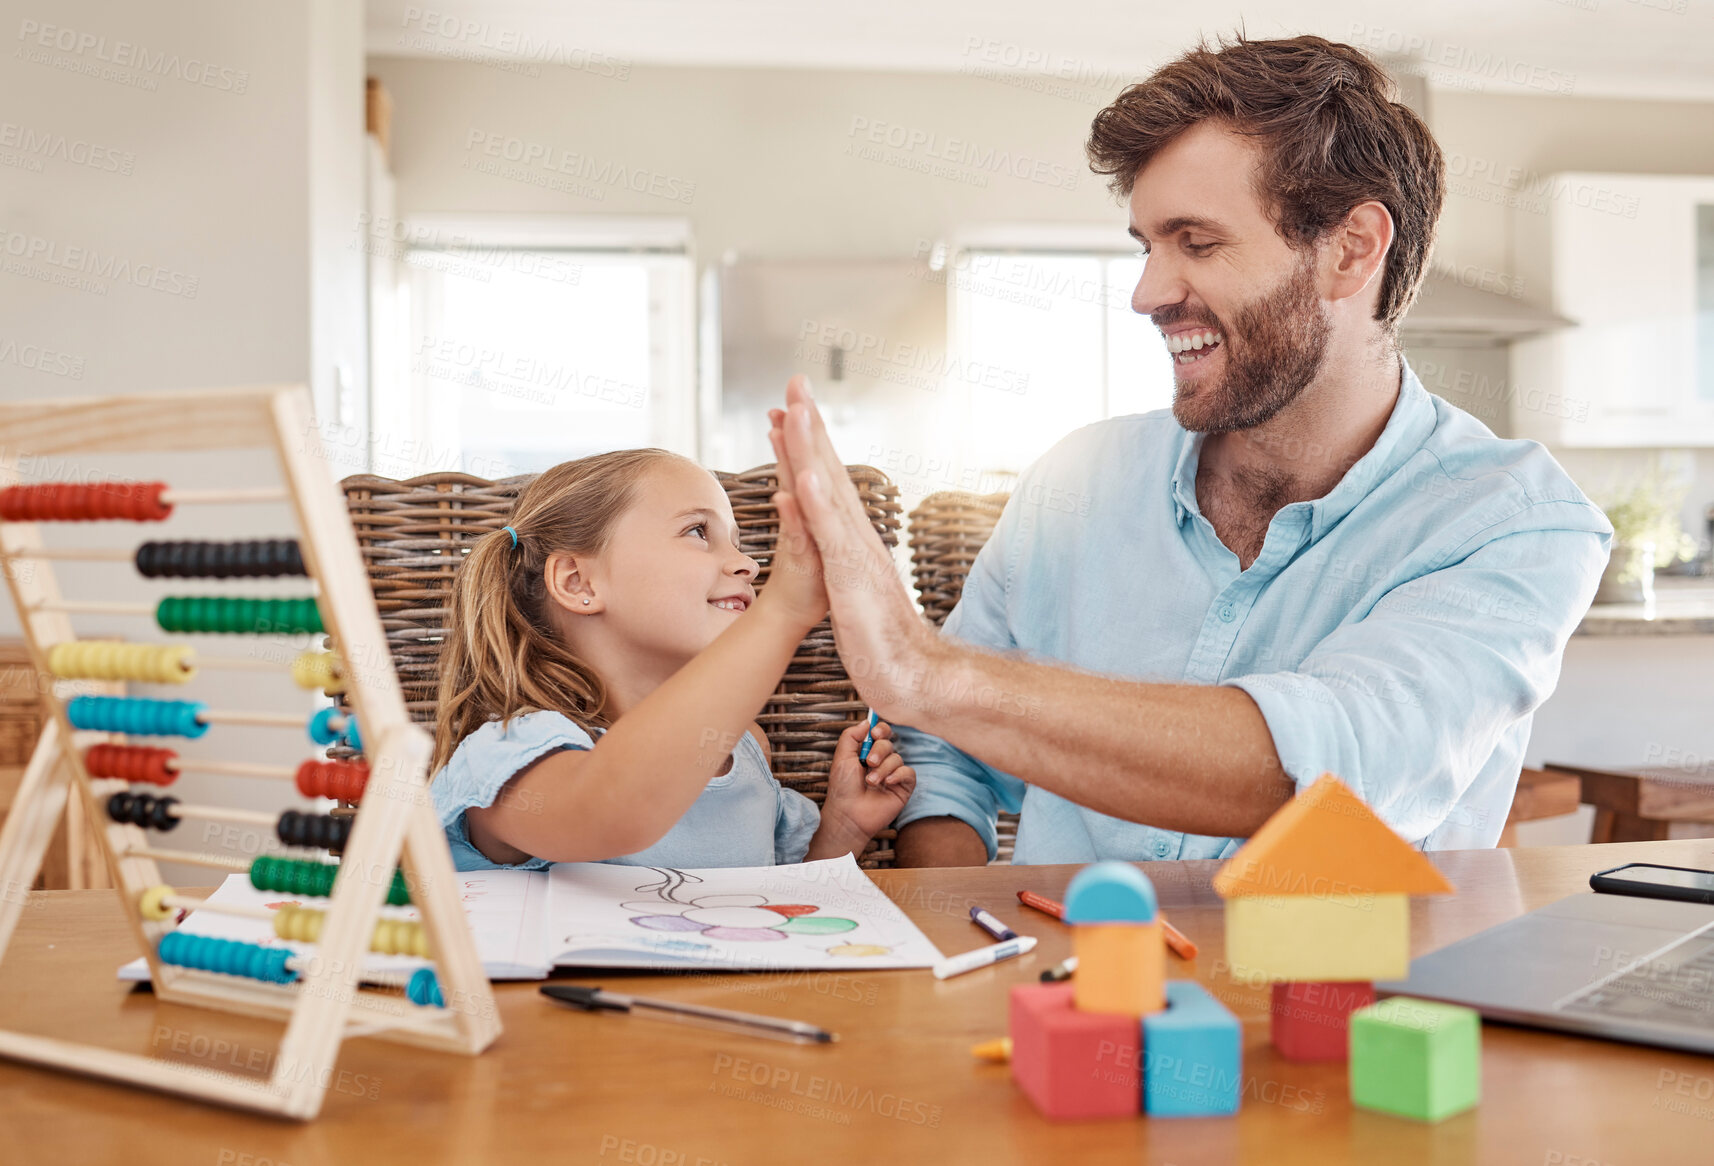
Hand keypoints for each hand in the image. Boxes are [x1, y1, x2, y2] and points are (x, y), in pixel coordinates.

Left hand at [769, 377, 934, 719]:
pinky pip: (830, 536)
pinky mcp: (851, 576)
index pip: (827, 480)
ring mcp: (855, 552)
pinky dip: (816, 505)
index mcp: (852, 537)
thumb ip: (842, 562)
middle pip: (829, 471)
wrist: (912, 673)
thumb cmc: (881, 637)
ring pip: (829, 492)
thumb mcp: (851, 591)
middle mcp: (857, 534)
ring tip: (797, 411)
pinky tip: (803, 477)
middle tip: (793, 384)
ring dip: (812, 450)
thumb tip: (830, 539)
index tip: (792, 408)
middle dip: (810, 426)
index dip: (809, 443)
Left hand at [818, 720, 916, 848]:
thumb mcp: (842, 757)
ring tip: (871, 781)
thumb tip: (867, 722)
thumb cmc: (842, 788)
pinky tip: (888, 783)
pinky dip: (899, 774)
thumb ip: (851, 736)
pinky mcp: (903, 788)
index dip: (881, 729)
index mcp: (867, 753)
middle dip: (879, 750)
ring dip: (883, 768)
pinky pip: (909, 772)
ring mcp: (893, 775)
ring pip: (897, 758)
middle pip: (889, 743)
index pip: (880, 733)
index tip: (874, 733)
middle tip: (868, 762)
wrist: (848, 813)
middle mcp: (881, 762)